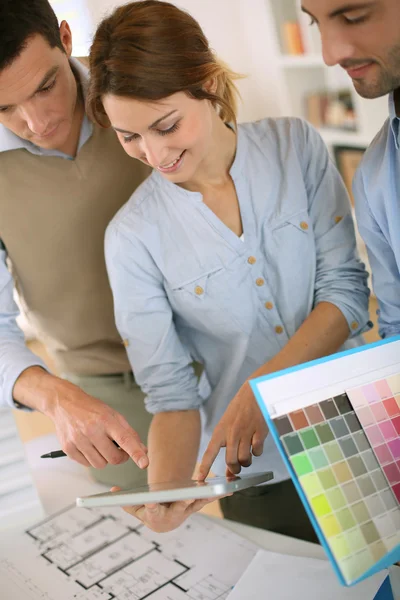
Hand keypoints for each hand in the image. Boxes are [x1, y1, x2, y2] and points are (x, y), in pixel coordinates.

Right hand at [14, 368, 148, 469]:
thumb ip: (129, 432)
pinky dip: (90, 458)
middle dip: (119, 457)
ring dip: (104, 458)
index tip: (144, 463)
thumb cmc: (90, 408)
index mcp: (105, 420)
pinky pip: (86, 464)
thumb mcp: (112, 414)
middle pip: (114, 458)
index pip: (124, 439)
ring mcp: (78, 440)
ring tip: (99, 444)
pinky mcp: (68, 448)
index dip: (136, 453)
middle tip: (117, 449)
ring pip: (100, 464)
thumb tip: (142, 449)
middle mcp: (91, 430)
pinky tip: (88, 446)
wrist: (64, 403)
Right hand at [111, 487, 217, 532]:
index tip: (150, 502)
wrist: (163, 522)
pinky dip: (217, 494)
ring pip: (195, 503)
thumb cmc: (148, 512)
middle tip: (188, 496)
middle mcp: (172, 517)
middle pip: (178, 509)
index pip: (152, 512)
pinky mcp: (194, 505)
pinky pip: (206, 498)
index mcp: (155, 518)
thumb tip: (112, 492)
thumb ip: (125, 502)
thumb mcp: (135, 508)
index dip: (152, 508)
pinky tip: (230, 488)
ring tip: (214, 489)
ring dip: (205, 497)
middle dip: (183, 502)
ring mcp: (185, 511)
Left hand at [198, 381, 267, 478]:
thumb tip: (229, 469)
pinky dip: (257, 452)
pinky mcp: (259, 432)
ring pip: (245, 459)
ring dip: (247, 462)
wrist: (253, 392)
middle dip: (234, 469)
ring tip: (247, 455)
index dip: (205, 467)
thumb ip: (227, 444)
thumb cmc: (239, 409)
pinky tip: (256, 444)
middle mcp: (232, 432)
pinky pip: (257, 452)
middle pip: (230, 461)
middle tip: (237, 467)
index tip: (200, 479)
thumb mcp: (228, 424)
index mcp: (220, 430)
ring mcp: (245, 432)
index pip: (210, 452)